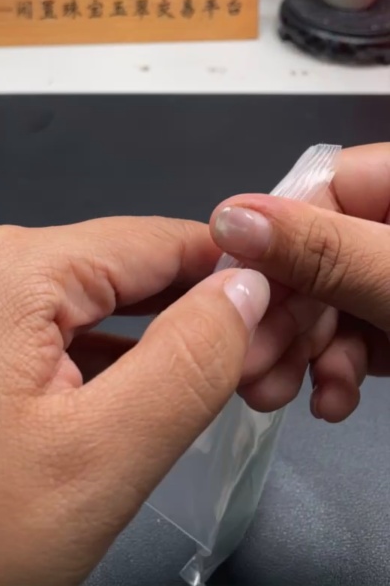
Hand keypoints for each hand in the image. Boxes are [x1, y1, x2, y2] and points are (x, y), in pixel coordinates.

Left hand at [0, 217, 269, 585]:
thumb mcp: (99, 457)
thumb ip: (189, 362)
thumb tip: (246, 289)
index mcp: (20, 266)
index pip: (164, 240)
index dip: (233, 282)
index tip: (278, 335)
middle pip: (125, 270)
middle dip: (190, 320)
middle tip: (242, 386)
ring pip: (87, 305)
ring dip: (144, 347)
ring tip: (188, 405)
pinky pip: (45, 334)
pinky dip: (92, 365)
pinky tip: (119, 408)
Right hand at [210, 144, 389, 422]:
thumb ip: (323, 250)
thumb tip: (229, 216)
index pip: (315, 190)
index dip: (267, 246)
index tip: (235, 301)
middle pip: (317, 253)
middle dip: (282, 315)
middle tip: (250, 366)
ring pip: (332, 301)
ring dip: (302, 351)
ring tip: (281, 393)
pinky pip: (361, 333)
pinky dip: (341, 368)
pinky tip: (333, 401)